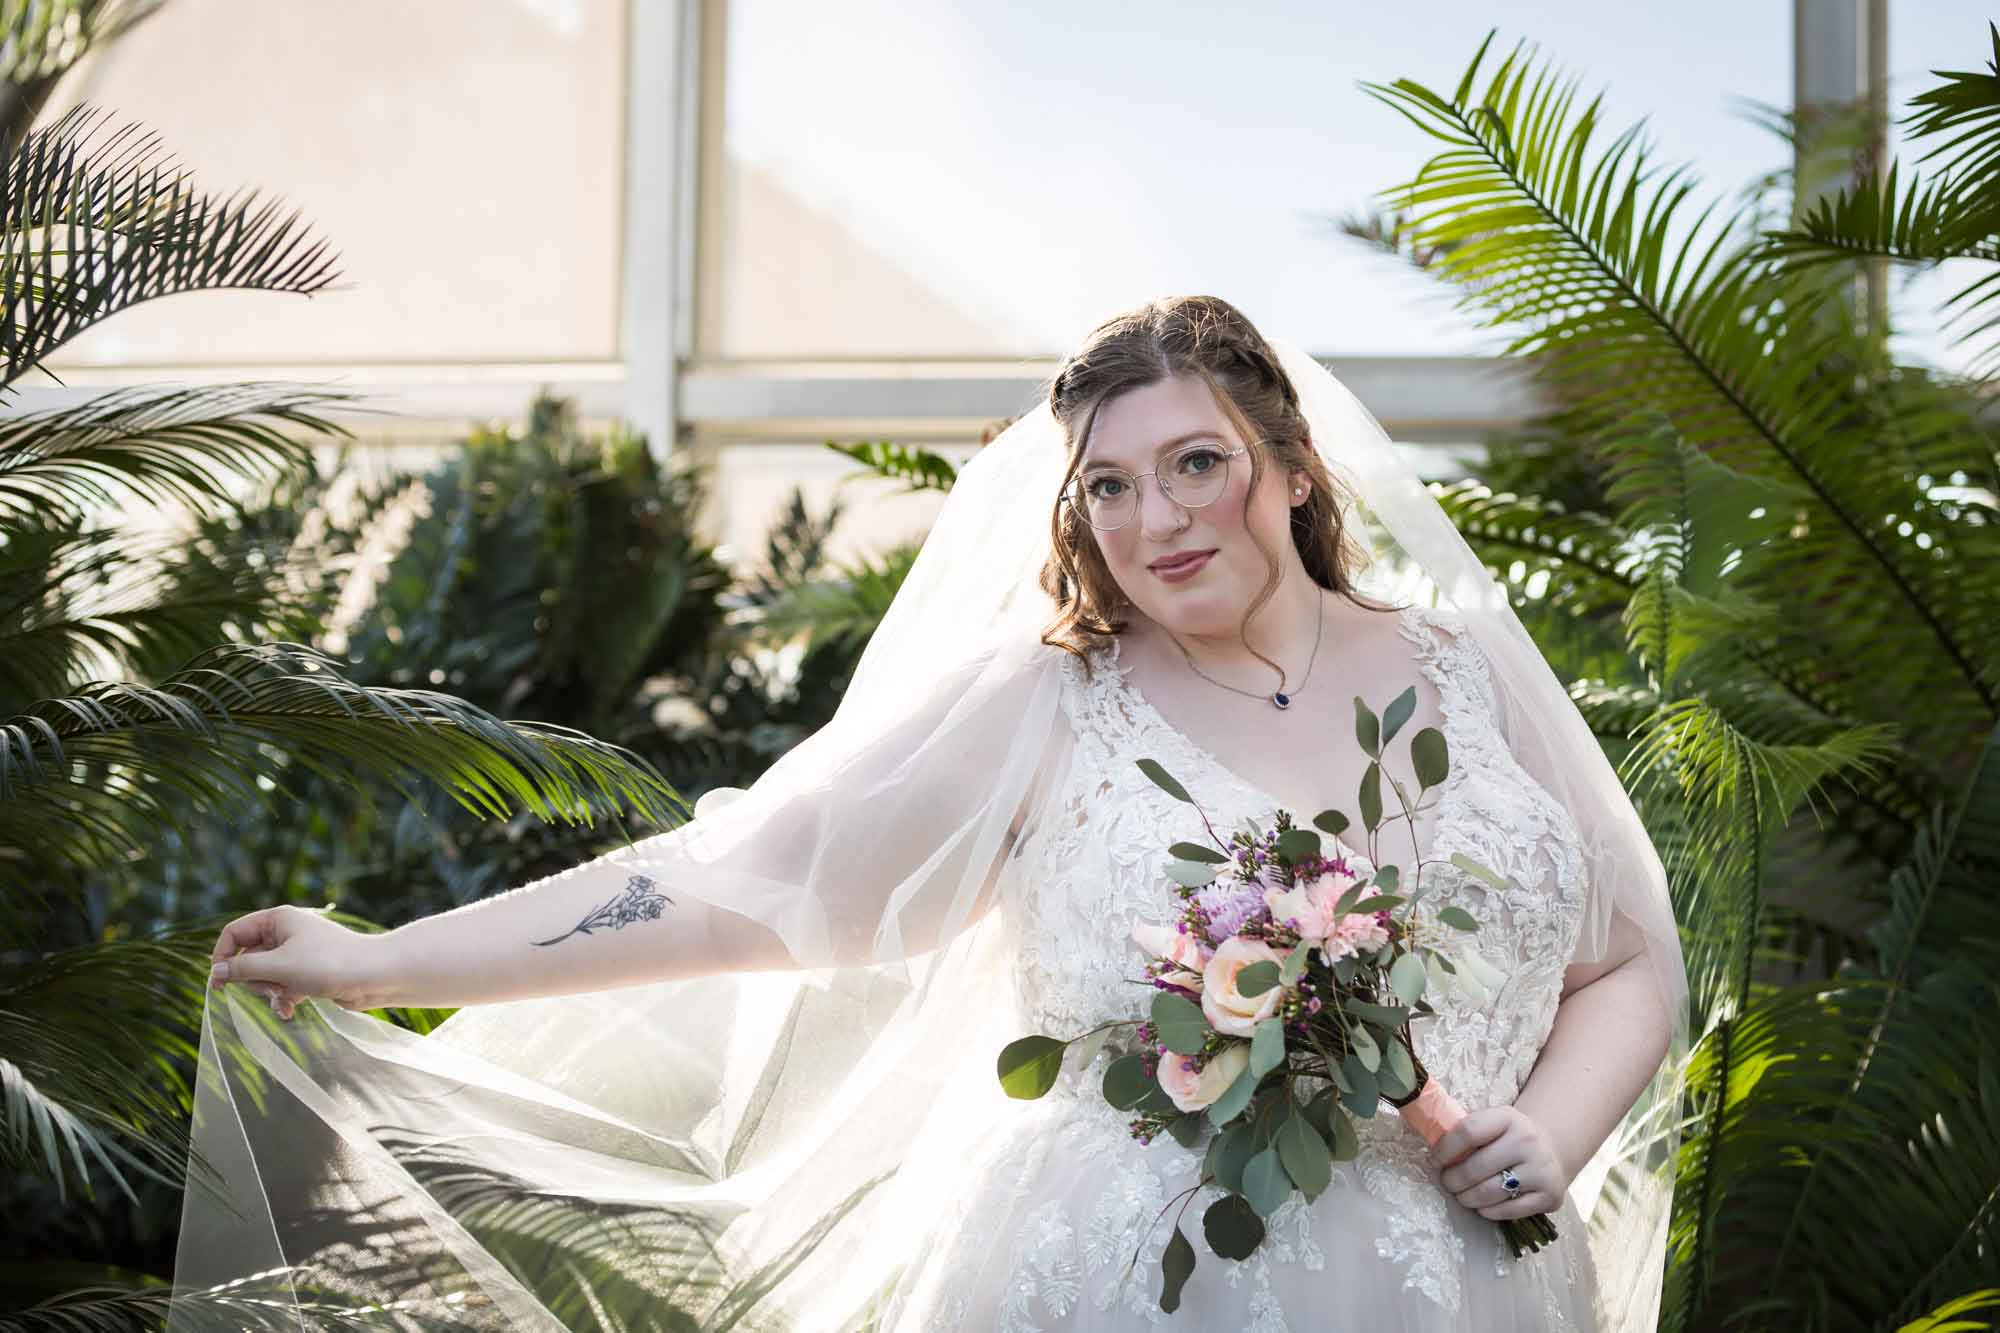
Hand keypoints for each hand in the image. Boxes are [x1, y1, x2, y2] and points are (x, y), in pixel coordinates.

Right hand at [208, 905, 390, 1019]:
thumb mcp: (279, 966)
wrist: (376, 976)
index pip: (234, 932)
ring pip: (265, 976)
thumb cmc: (329, 963)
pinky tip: (290, 1012)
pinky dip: (283, 999)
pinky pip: (283, 986)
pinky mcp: (308, 973)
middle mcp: (286, 933)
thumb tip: (214, 973)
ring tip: (286, 999)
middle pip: (248, 958)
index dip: (222, 956)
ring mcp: (297, 954)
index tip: (218, 983)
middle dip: (255, 979)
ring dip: (270, 992)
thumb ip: (243, 969)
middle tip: (271, 988)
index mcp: (278, 919)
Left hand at [1428, 1105, 1566, 1220]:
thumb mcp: (1490, 1124)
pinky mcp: (1550, 1196)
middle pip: (1475, 1167)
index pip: (1468, 1132)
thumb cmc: (1506, 1138)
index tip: (1433, 1161)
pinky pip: (1507, 1211)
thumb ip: (1464, 1134)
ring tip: (1461, 1195)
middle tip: (1446, 1183)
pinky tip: (1482, 1205)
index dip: (1444, 1150)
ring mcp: (1541, 1170)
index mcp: (1508, 1117)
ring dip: (1466, 1198)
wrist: (1550, 1150)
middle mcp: (1528, 1141)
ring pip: (1489, 1193)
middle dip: (1452, 1180)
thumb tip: (1431, 1157)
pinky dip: (1487, 1211)